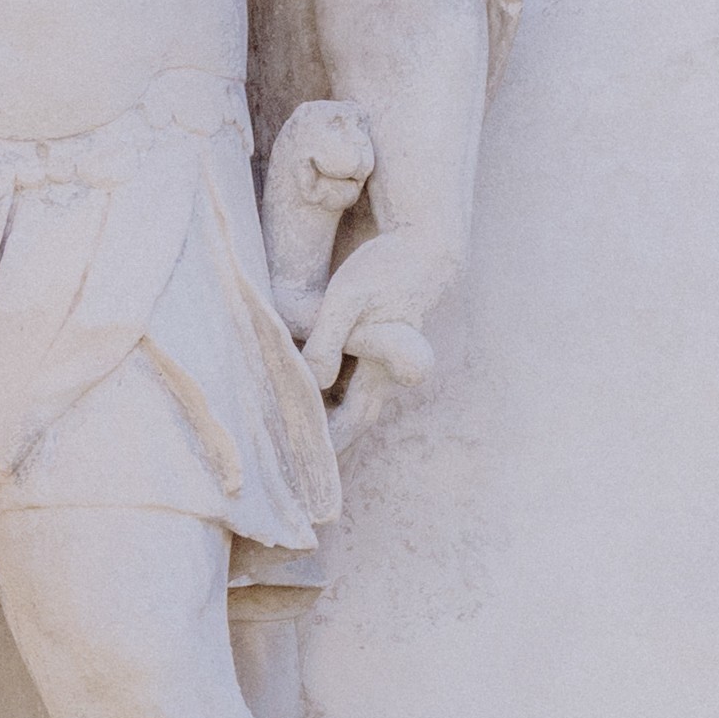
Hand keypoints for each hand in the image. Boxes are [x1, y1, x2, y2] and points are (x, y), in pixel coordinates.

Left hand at [306, 224, 462, 446]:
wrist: (426, 247)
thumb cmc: (386, 268)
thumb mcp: (348, 299)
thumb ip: (329, 339)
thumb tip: (315, 382)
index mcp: (380, 368)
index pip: (353, 422)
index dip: (330, 446)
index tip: (305, 470)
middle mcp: (385, 370)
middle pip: (353, 417)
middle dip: (327, 439)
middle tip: (293, 462)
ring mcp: (383, 356)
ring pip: (350, 397)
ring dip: (326, 413)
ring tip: (292, 430)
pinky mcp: (376, 340)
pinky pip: (350, 375)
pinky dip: (328, 387)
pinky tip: (304, 386)